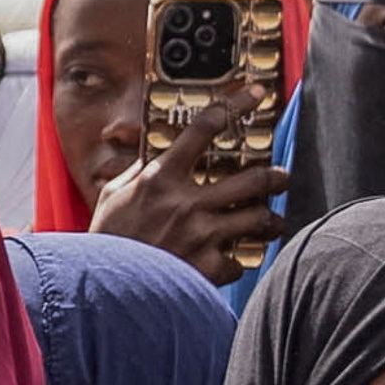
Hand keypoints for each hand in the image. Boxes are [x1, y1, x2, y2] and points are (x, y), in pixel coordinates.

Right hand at [82, 106, 280, 275]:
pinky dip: (237, 261)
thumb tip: (150, 158)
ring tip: (271, 221)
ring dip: (269, 219)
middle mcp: (186, 203)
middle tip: (280, 177)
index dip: (234, 105)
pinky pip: (239, 260)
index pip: (203, 129)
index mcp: (160, 178)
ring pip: (258, 218)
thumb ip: (135, 175)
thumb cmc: (106, 242)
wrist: (103, 289)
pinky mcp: (208, 267)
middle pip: (251, 179)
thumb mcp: (111, 197)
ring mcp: (200, 235)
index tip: (255, 94)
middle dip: (274, 177)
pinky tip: (231, 260)